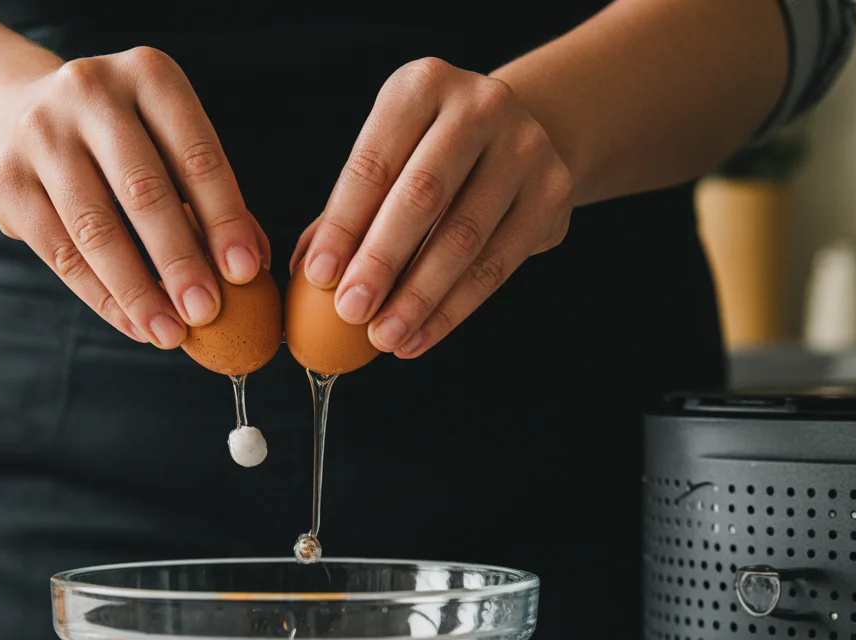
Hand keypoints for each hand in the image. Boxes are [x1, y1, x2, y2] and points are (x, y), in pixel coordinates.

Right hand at [0, 47, 269, 347]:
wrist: (9, 114)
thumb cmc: (119, 142)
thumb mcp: (167, 143)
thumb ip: (210, 198)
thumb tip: (252, 267)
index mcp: (148, 75)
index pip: (195, 155)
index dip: (224, 217)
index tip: (245, 272)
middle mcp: (89, 91)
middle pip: (143, 192)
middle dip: (180, 261)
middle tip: (208, 312)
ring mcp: (38, 133)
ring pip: (95, 229)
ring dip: (138, 291)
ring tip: (171, 333)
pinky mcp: (3, 179)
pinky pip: (60, 253)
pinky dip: (102, 297)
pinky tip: (134, 325)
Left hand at [292, 58, 572, 357]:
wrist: (517, 138)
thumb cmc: (429, 156)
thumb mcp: (388, 158)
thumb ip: (345, 212)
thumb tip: (302, 276)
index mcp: (421, 86)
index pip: (374, 163)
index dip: (343, 224)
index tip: (318, 276)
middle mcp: (479, 106)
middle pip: (422, 196)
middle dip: (381, 261)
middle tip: (350, 312)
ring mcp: (524, 148)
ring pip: (465, 237)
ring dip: (419, 297)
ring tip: (384, 338)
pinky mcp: (553, 192)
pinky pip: (499, 263)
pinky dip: (454, 310)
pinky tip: (421, 337)